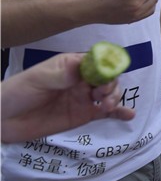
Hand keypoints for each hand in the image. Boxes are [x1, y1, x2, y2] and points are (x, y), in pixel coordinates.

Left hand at [1, 53, 134, 142]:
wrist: (3, 119)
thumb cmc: (17, 92)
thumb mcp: (37, 78)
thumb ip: (61, 73)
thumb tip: (83, 68)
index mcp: (72, 65)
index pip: (98, 60)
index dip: (106, 67)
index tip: (105, 77)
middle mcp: (82, 80)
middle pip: (108, 77)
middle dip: (110, 85)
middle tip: (100, 96)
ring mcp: (84, 98)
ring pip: (110, 94)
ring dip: (115, 98)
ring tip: (105, 106)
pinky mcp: (84, 115)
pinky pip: (106, 113)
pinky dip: (119, 112)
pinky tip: (128, 115)